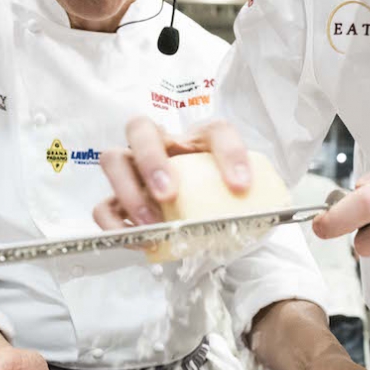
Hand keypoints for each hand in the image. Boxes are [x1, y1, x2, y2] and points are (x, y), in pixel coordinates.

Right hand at [93, 118, 251, 229]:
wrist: (204, 217)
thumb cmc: (218, 200)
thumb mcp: (238, 198)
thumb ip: (250, 203)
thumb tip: (266, 222)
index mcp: (198, 141)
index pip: (216, 132)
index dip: (229, 154)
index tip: (241, 186)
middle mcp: (162, 147)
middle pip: (142, 130)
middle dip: (151, 161)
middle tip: (168, 194)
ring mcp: (135, 171)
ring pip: (113, 160)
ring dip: (129, 191)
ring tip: (152, 222)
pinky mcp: (119, 201)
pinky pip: (104, 207)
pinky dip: (115, 225)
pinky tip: (138, 239)